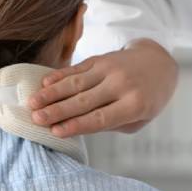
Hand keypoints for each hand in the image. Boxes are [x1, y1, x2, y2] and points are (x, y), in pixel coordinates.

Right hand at [28, 38, 177, 136]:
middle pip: (84, 100)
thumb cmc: (148, 98)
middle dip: (58, 110)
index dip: (77, 124)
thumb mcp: (140, 117)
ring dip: (52, 92)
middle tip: (36, 118)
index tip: (55, 131)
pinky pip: (77, 68)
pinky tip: (44, 83)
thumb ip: (112, 123)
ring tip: (32, 102)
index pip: (101, 117)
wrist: (159, 62)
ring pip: (76, 82)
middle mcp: (122, 85)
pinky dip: (59, 75)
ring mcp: (110, 69)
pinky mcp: (101, 59)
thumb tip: (78, 125)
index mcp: (134, 104)